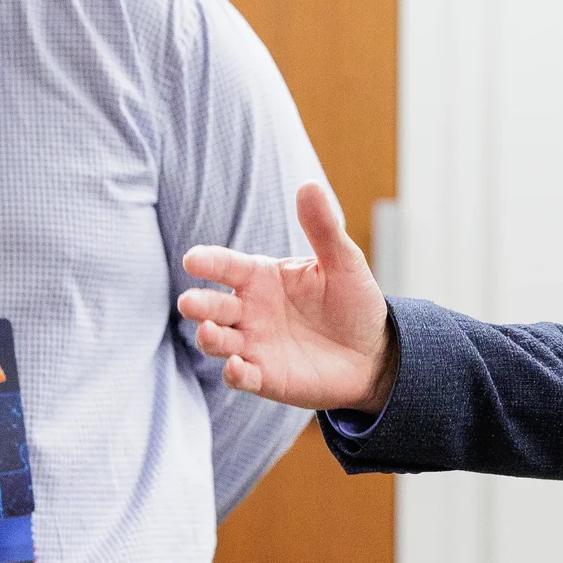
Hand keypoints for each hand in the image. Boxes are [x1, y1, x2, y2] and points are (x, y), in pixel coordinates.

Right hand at [180, 184, 395, 412]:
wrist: (373, 352)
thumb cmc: (353, 302)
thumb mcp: (343, 262)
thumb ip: (323, 228)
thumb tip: (309, 185)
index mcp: (262, 278)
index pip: (228, 266)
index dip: (209, 262)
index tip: (192, 259)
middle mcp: (250, 310)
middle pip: (213, 306)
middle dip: (198, 304)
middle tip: (188, 302)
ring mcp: (254, 344)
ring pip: (218, 341)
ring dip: (209, 338)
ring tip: (209, 332)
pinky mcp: (265, 377)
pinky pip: (241, 376)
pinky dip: (235, 373)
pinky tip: (237, 367)